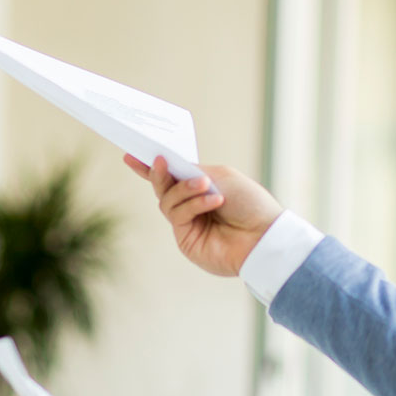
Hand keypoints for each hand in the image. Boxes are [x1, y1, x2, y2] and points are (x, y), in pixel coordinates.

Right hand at [122, 155, 283, 276]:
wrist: (264, 234)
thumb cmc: (249, 202)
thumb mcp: (221, 176)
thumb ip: (192, 171)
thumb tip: (168, 166)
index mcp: (202, 186)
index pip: (172, 175)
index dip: (150, 168)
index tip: (131, 155)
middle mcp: (192, 205)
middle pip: (163, 187)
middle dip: (158, 173)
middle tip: (160, 161)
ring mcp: (188, 223)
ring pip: (167, 200)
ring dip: (185, 189)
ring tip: (205, 185)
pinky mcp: (186, 240)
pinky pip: (177, 215)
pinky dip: (193, 204)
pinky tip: (213, 201)